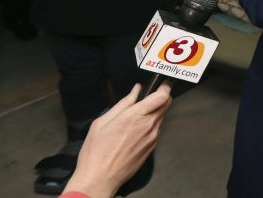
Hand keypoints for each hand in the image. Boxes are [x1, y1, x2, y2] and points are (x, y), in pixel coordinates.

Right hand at [63, 82, 172, 197]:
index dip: (165, 87)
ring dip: (156, 110)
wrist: (100, 179)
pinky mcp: (152, 147)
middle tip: (152, 94)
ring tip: (140, 113)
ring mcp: (152, 138)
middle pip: (166, 104)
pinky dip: (152, 123)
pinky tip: (137, 128)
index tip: (162, 83)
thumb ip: (123, 104)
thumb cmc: (96, 151)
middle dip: (162, 96)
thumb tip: (136, 90)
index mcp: (135, 116)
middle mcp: (148, 126)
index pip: (162, 96)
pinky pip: (157, 129)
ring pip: (162, 116)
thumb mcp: (102, 122)